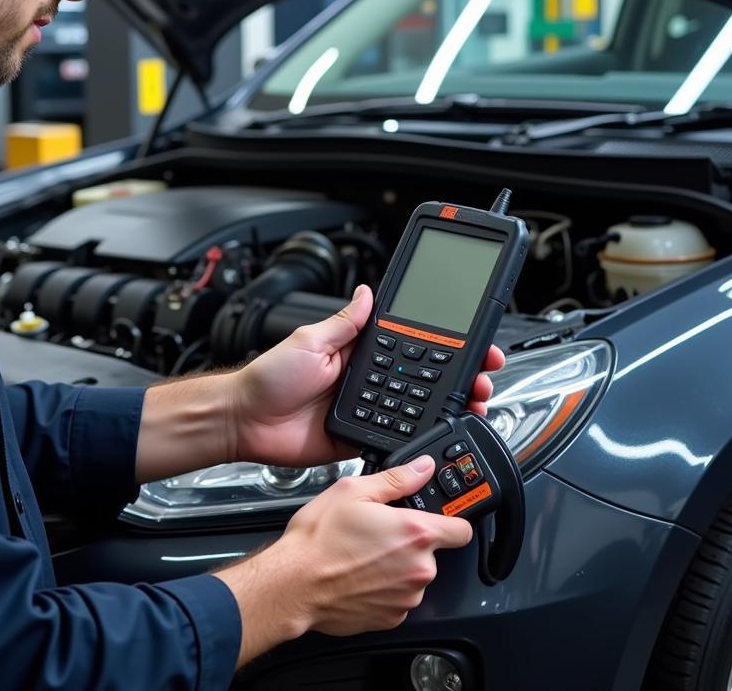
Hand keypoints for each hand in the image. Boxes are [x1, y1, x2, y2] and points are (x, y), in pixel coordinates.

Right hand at [215, 456, 471, 661]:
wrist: (294, 584)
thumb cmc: (319, 539)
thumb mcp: (353, 491)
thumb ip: (397, 479)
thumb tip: (423, 468)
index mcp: (414, 533)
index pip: (462, 529)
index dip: (452, 520)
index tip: (438, 517)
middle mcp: (418, 569)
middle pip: (432, 551)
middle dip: (411, 541)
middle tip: (379, 531)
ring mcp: (406, 597)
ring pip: (414, 575)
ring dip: (398, 565)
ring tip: (363, 553)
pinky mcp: (392, 618)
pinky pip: (398, 597)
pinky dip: (384, 587)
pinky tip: (359, 574)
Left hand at [226, 284, 504, 466]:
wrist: (246, 422)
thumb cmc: (268, 378)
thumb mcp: (308, 340)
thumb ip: (343, 322)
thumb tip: (367, 292)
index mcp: (357, 352)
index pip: (409, 343)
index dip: (441, 342)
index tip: (471, 340)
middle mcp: (366, 380)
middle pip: (423, 377)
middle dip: (458, 375)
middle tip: (485, 375)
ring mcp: (366, 410)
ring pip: (417, 408)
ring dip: (448, 406)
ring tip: (475, 403)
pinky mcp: (360, 438)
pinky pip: (395, 438)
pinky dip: (419, 439)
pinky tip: (443, 436)